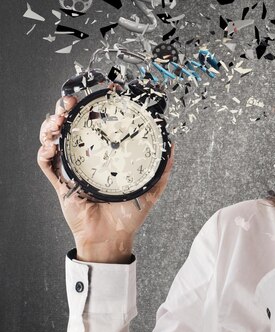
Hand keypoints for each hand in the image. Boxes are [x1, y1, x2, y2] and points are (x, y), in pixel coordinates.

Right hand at [37, 94, 174, 261]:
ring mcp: (71, 169)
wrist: (112, 238)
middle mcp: (86, 158)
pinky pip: (46, 164)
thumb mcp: (150, 188)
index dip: (95, 107)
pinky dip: (44, 152)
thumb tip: (173, 145)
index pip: (96, 125)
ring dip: (52, 126)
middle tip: (72, 102)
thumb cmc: (130, 214)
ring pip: (54, 139)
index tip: (102, 93)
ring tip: (58, 120)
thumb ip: (162, 167)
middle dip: (67, 109)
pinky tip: (50, 145)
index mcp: (105, 156)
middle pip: (71, 126)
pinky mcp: (61, 183)